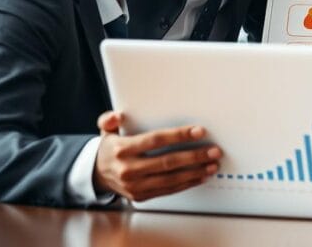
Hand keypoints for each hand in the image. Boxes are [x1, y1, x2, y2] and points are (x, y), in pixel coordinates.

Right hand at [93, 111, 221, 201]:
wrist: (97, 176)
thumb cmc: (110, 150)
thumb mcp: (106, 131)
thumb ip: (109, 119)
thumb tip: (116, 115)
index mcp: (122, 149)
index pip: (155, 141)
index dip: (179, 136)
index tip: (199, 132)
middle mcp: (129, 169)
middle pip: (167, 162)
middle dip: (194, 156)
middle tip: (214, 151)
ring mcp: (135, 185)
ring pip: (170, 179)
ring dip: (195, 172)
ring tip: (212, 164)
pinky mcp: (141, 196)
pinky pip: (168, 190)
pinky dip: (186, 184)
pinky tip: (200, 177)